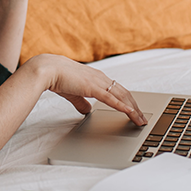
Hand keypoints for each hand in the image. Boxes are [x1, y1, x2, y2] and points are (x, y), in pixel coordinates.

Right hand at [27, 54, 146, 125]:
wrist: (48, 70)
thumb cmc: (58, 78)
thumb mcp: (73, 93)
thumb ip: (81, 101)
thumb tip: (87, 111)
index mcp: (97, 78)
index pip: (118, 90)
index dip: (128, 101)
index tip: (135, 111)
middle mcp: (101, 78)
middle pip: (125, 93)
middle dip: (136, 107)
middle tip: (143, 119)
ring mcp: (98, 82)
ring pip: (122, 96)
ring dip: (133, 109)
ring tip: (140, 120)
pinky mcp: (93, 87)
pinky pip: (111, 99)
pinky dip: (122, 106)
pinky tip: (130, 113)